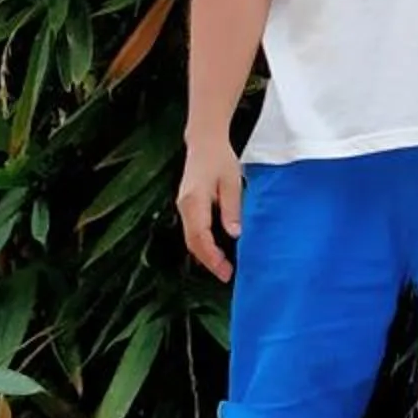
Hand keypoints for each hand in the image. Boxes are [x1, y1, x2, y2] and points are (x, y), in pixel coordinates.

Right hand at [177, 136, 243, 279]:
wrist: (204, 141)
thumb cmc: (219, 158)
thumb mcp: (232, 182)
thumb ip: (232, 208)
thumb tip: (234, 234)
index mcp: (195, 200)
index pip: (200, 236)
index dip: (212, 257)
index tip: (225, 270)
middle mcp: (184, 206)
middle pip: (192, 242)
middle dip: (208, 261)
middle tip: (226, 275)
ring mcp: (183, 207)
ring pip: (190, 238)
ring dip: (204, 255)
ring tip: (223, 268)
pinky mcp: (186, 207)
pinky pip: (191, 231)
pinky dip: (201, 245)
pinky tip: (215, 252)